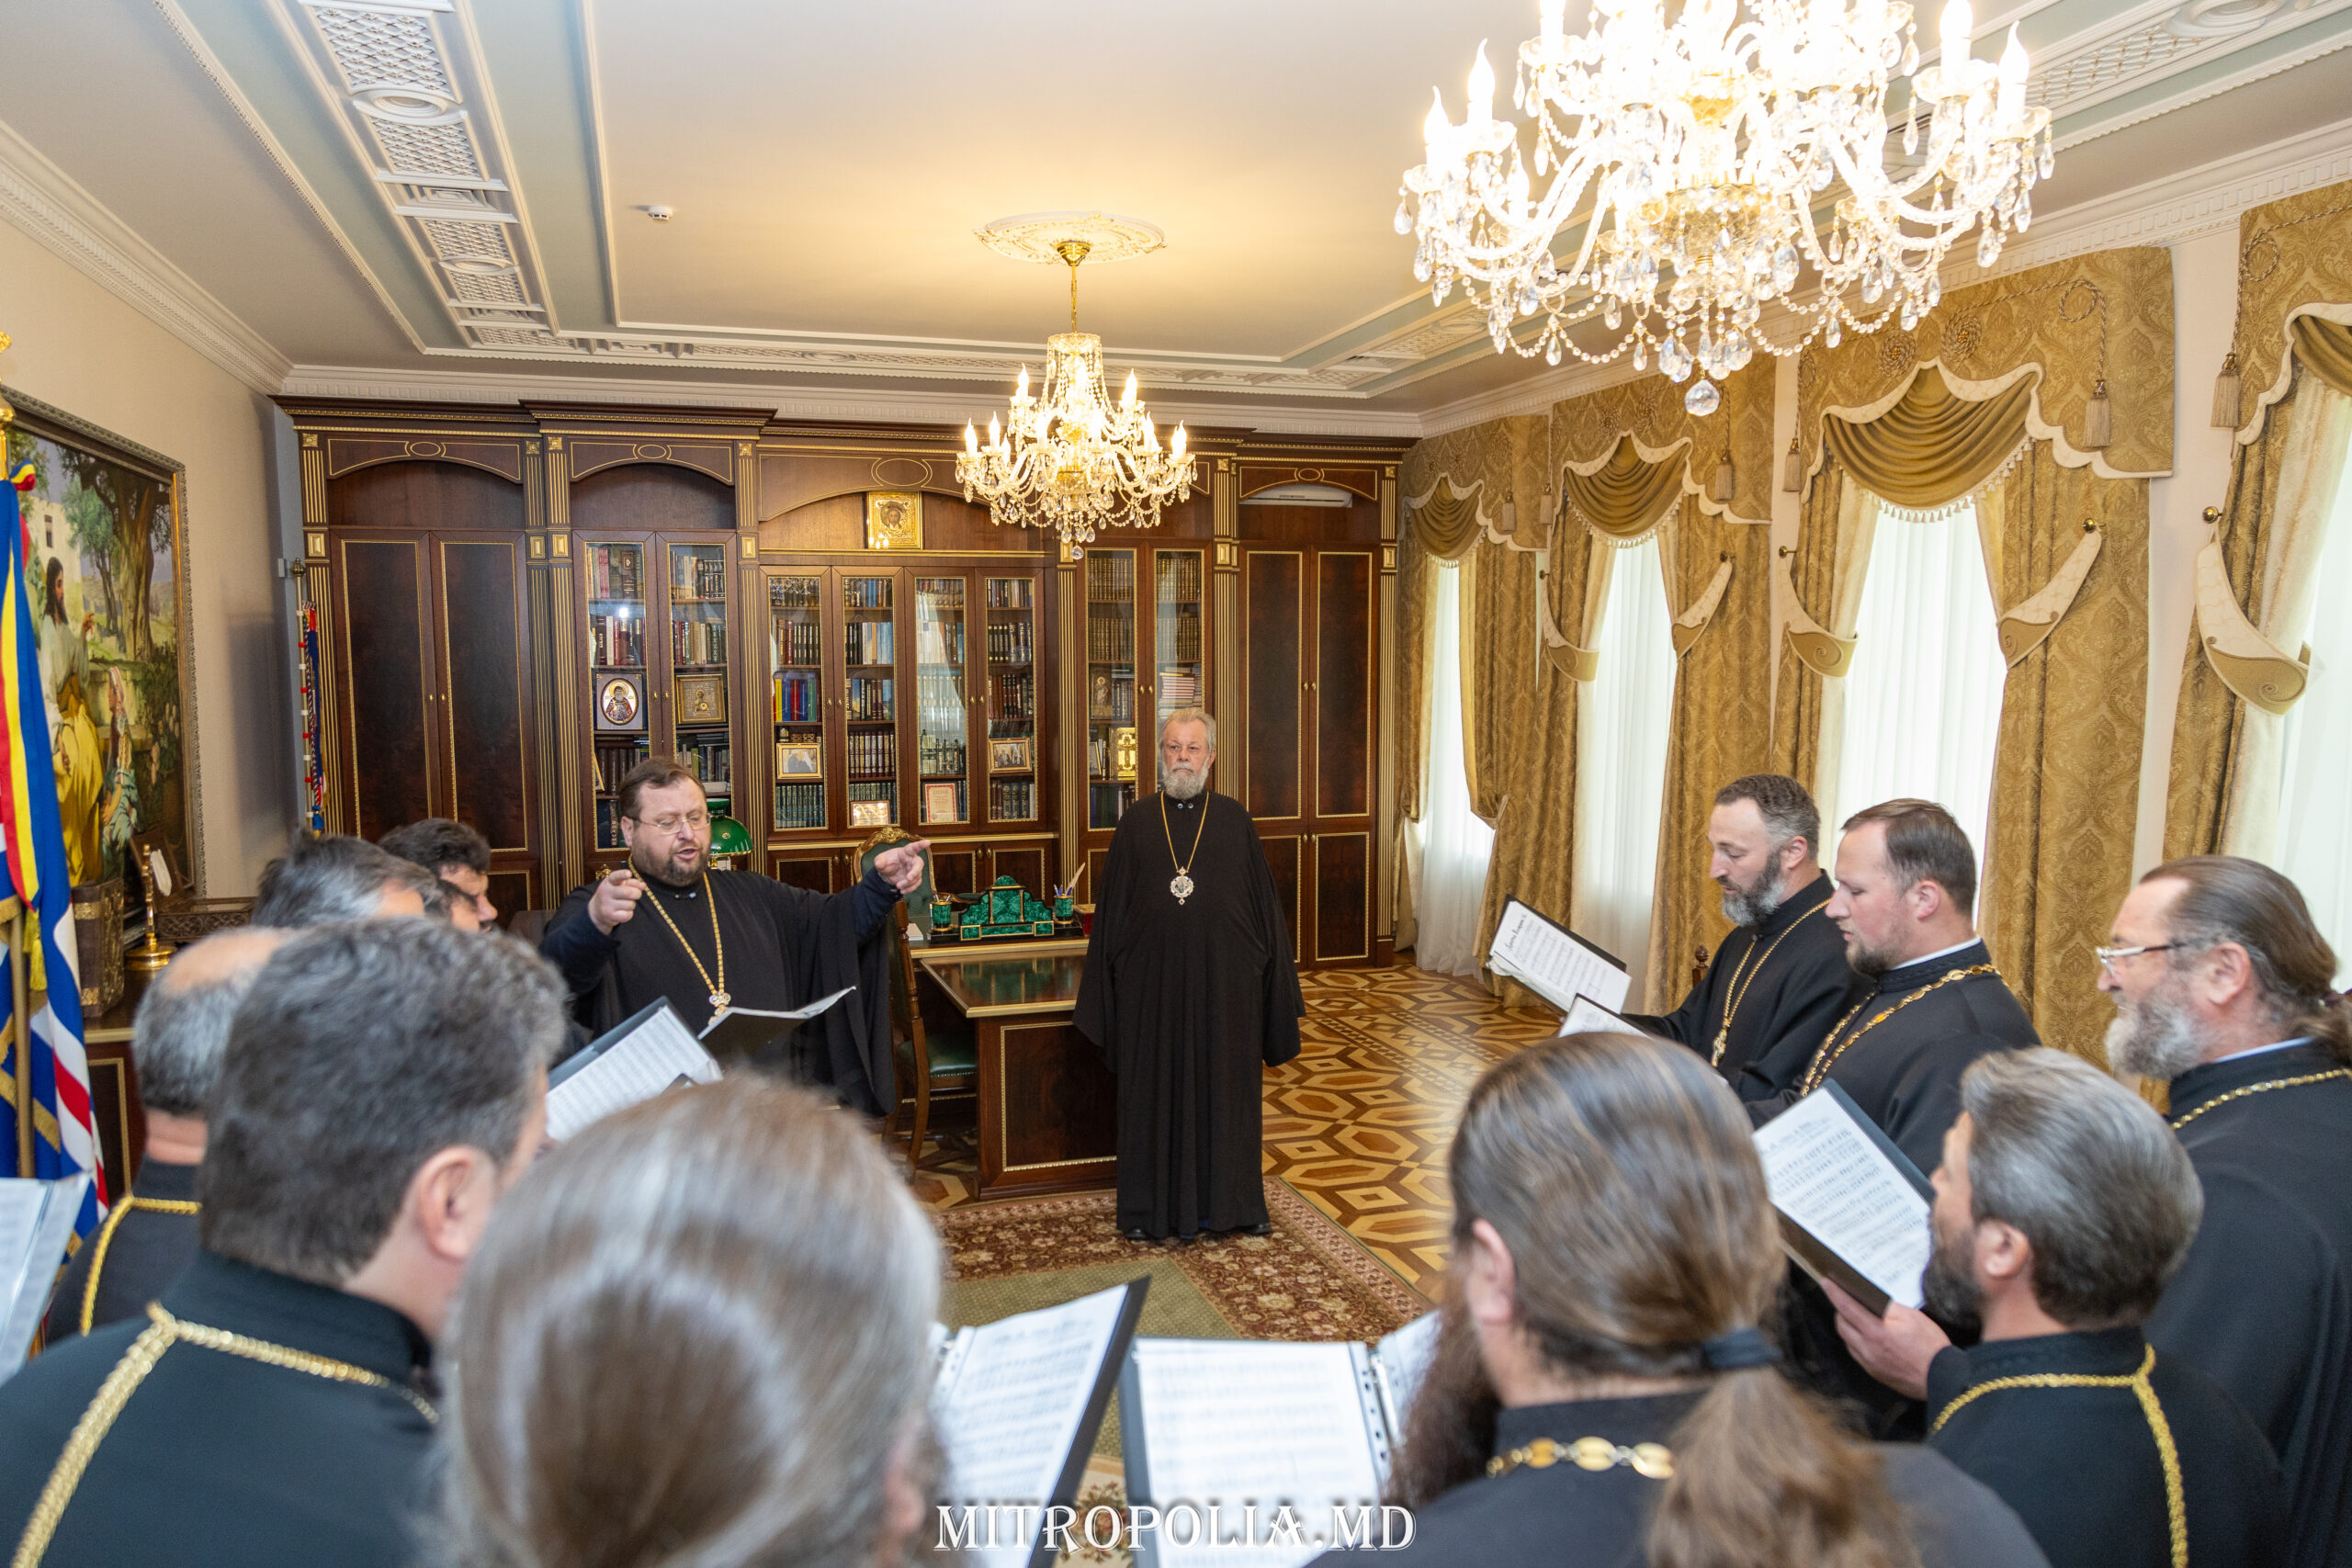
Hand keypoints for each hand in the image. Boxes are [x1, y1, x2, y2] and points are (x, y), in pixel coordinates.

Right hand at [588, 868, 644, 934]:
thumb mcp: (620, 885)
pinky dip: (628, 914)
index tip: (628, 873)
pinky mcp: (609, 915)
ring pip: (630, 905)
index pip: (616, 877)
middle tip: (636, 894)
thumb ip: (632, 883)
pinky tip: (623, 912)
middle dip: (637, 893)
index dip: (622, 875)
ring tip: (625, 904)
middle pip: (629, 892)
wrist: (597, 910)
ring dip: (632, 905)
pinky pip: (628, 915)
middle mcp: (606, 892)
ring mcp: (606, 904)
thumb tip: (643, 885)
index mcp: (609, 881)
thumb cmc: (613, 894)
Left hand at [873, 838, 930, 895]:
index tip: (928, 842)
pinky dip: (910, 889)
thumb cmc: (885, 862)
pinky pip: (916, 884)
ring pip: (917, 877)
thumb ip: (879, 861)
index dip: (920, 845)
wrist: (886, 873)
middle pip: (918, 865)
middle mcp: (912, 860)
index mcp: (905, 852)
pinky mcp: (914, 878)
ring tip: (898, 886)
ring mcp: (914, 870)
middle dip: (915, 872)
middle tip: (908, 878)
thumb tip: (879, 864)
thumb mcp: (879, 860)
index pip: (913, 847)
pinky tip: (902, 891)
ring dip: (908, 883)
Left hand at [1824, 1279, 1948, 1400]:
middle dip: (1840, 1309)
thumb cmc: (1931, 1346)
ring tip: (1855, 1315)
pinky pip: (1856, 1352)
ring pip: (1847, 1339)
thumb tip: (1872, 1299)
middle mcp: (1867, 1348)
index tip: (1825, 1281)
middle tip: (1845, 1297)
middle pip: (1842, 1324)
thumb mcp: (1912, 1317)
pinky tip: (1865, 1335)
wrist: (1942, 1379)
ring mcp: (1869, 1363)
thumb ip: (1888, 1307)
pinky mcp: (1874, 1373)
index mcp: (1876, 1331)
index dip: (1834, 1292)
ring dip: (1847, 1326)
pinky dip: (1856, 1340)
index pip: (1847, 1307)